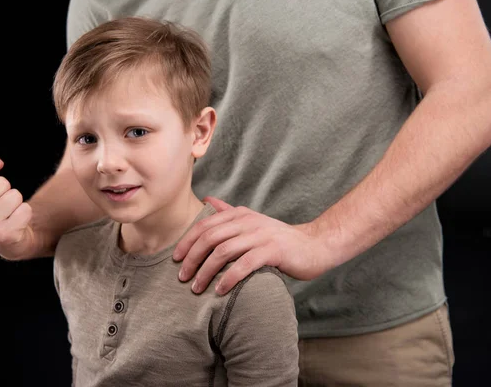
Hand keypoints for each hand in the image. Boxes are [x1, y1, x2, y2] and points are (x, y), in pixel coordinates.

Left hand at [173, 196, 334, 294]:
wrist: (314, 245)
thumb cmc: (279, 238)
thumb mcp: (252, 221)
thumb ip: (228, 211)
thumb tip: (207, 199)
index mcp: (239, 214)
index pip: (204, 225)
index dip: (187, 242)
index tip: (175, 259)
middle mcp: (247, 221)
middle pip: (210, 238)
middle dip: (192, 258)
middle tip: (182, 277)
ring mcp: (260, 235)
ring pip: (223, 251)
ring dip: (206, 271)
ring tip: (196, 288)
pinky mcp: (273, 251)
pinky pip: (244, 264)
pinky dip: (228, 278)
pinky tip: (220, 290)